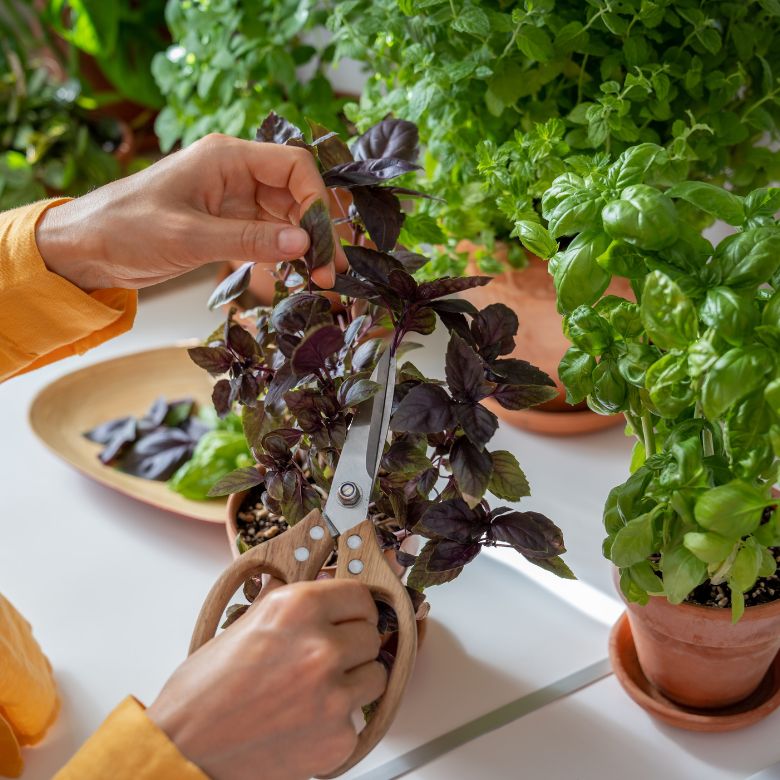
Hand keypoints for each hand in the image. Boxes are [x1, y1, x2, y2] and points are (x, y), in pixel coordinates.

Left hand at [35, 134, 346, 290]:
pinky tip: (289, 278)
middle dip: (315, 230)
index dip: (316, 200)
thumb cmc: (126, 229)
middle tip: (329, 271)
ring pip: (285, 217)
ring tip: (318, 279)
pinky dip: (280, 255)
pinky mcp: (224, 224)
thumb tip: (304, 244)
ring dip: (302, 246)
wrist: (86, 248)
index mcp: (226, 157)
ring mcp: (231, 199)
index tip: (322, 242)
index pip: (293, 166)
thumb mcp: (190, 237)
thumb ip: (250, 239)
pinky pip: (265, 235)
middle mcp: (234, 173)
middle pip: (295, 193)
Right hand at [147, 579, 385, 779]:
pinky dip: (338, 721)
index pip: (360, 595)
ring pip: (375, 675)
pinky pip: (358, 718)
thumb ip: (289, 604)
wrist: (186, 747)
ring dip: (354, 680)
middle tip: (327, 656)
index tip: (351, 616)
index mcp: (298, 608)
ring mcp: (334, 695)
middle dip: (353, 644)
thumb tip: (318, 587)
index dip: (354, 607)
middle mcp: (321, 646)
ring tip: (318, 689)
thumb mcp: (246, 622)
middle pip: (371, 635)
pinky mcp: (338, 737)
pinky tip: (306, 720)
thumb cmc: (204, 690)